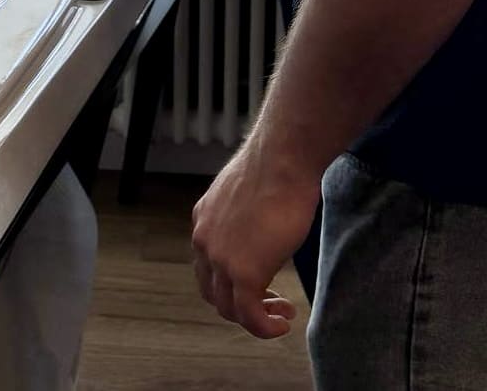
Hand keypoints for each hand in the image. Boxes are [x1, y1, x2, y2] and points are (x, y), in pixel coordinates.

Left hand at [191, 136, 319, 337]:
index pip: (208, 264)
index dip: (230, 280)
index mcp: (204, 219)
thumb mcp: (248, 191)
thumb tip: (262, 221)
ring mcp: (221, 259)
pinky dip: (265, 328)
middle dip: (241, 303)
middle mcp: (204, 240)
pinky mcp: (244, 273)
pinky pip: (250, 316)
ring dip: (256, 317)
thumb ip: (245, 213)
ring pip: (229, 308)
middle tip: (271, 303)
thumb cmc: (276, 165)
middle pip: (213, 290)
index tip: (258, 281)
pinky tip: (282, 325)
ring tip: (282, 313)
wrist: (282, 158)